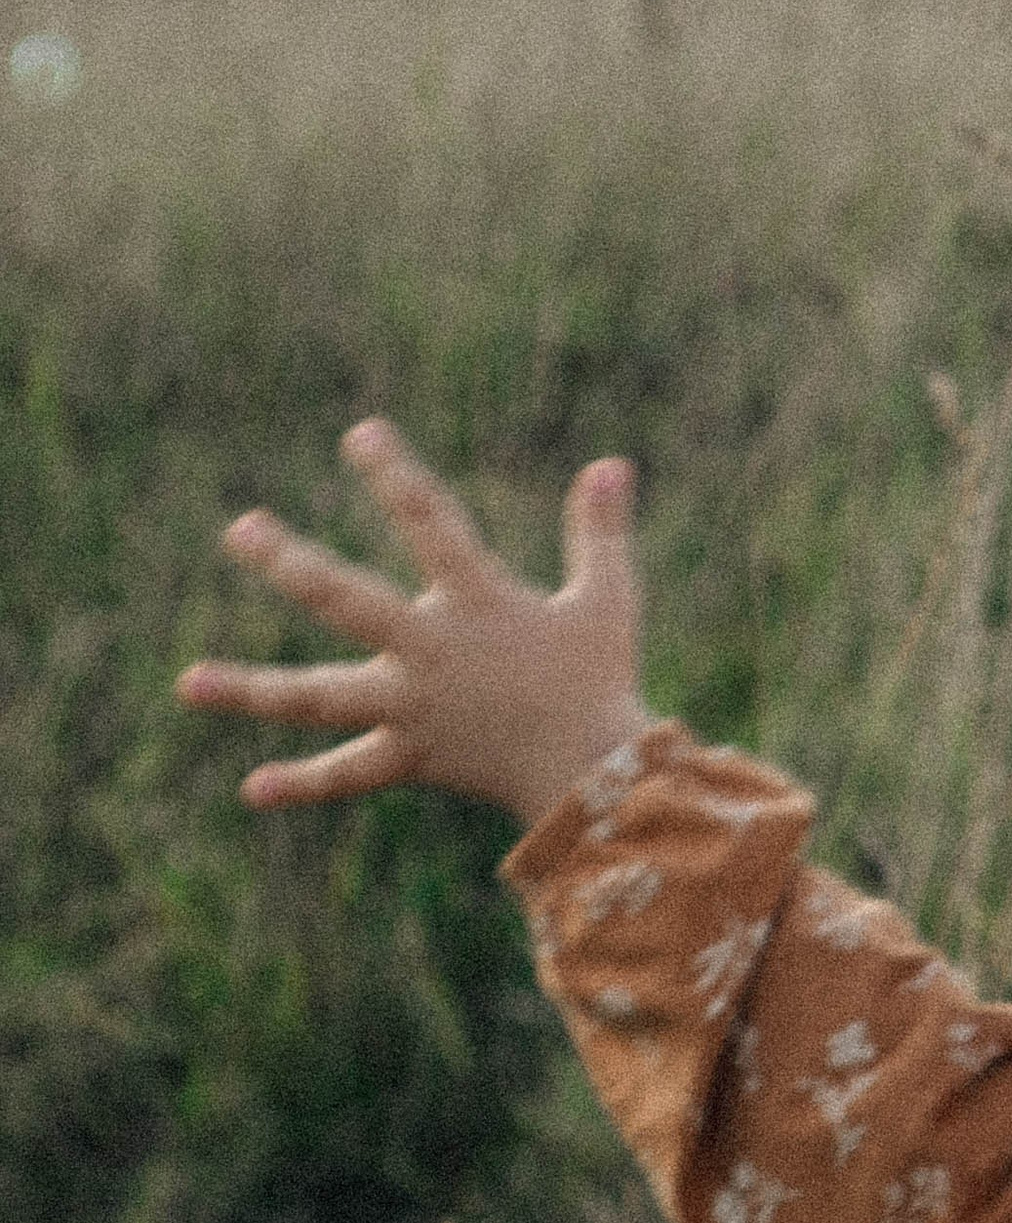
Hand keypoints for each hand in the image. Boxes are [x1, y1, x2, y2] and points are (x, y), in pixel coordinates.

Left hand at [179, 420, 651, 826]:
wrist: (595, 776)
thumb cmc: (601, 680)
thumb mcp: (607, 600)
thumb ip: (600, 532)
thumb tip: (612, 464)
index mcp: (479, 603)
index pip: (432, 524)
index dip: (397, 478)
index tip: (361, 435)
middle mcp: (432, 652)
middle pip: (347, 601)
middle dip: (292, 565)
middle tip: (240, 530)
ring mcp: (414, 708)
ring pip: (320, 696)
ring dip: (252, 690)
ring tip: (188, 682)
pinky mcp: (411, 756)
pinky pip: (350, 771)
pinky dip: (304, 782)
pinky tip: (251, 787)